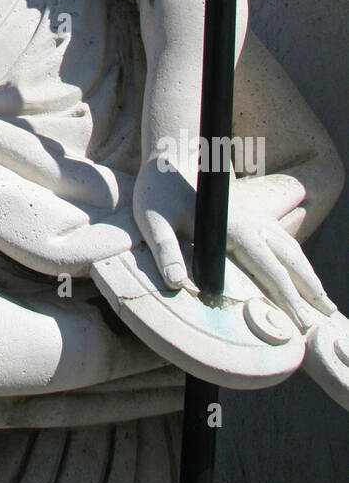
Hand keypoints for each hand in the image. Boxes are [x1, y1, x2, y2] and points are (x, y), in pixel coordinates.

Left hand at [134, 158, 336, 331]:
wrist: (168, 160)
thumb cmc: (157, 192)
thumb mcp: (153, 221)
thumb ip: (165, 250)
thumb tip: (176, 283)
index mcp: (234, 228)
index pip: (270, 269)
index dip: (289, 297)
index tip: (304, 323)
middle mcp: (251, 222)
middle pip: (291, 259)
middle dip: (311, 289)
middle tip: (329, 315)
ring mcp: (252, 218)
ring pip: (290, 248)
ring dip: (309, 274)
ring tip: (325, 301)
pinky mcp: (247, 216)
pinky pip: (280, 240)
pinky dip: (295, 260)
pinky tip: (301, 274)